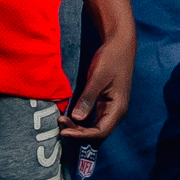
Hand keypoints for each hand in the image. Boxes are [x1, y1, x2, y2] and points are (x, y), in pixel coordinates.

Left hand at [64, 22, 134, 139]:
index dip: (82, 135)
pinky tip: (70, 117)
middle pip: (97, 133)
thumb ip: (88, 98)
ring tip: (62, 121)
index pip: (100, 132)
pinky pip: (94, 119)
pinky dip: (81, 121)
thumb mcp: (98, 77)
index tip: (64, 131)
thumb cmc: (111, 58)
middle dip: (78, 132)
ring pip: (95, 127)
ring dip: (79, 128)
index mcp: (119, 108)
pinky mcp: (106, 103)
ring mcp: (112, 108)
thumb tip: (77, 118)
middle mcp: (117, 112)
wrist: (120, 44)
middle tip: (59, 123)